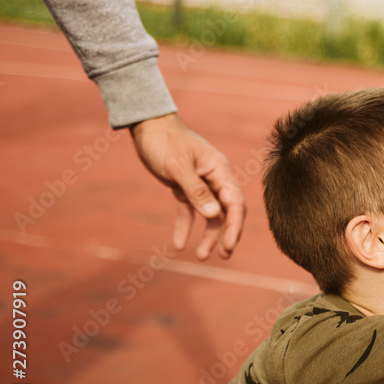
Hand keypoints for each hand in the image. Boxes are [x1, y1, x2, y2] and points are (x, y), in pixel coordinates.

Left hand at [129, 114, 245, 259]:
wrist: (148, 126)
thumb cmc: (164, 142)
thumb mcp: (178, 166)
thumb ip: (196, 191)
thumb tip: (214, 215)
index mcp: (220, 171)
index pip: (235, 202)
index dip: (235, 226)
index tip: (229, 246)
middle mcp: (215, 179)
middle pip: (227, 211)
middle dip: (227, 234)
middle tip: (224, 256)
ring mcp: (201, 184)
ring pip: (210, 215)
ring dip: (208, 236)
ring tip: (200, 256)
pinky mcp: (185, 188)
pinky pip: (189, 211)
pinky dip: (185, 226)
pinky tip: (177, 244)